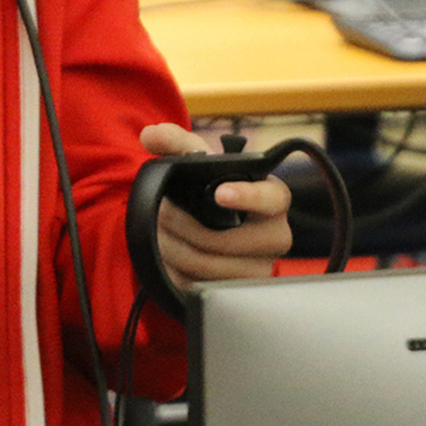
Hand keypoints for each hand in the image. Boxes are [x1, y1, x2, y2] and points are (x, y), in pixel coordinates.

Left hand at [139, 124, 292, 292]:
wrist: (209, 227)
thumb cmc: (210, 189)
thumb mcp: (198, 163)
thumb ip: (175, 143)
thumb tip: (151, 135)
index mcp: (272, 199)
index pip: (272, 198)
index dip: (248, 196)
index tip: (220, 193)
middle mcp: (275, 235)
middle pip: (225, 241)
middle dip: (182, 226)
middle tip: (160, 213)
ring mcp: (261, 267)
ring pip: (210, 266)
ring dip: (174, 249)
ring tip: (159, 233)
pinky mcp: (241, 291)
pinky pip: (203, 287)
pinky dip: (178, 272)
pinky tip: (169, 258)